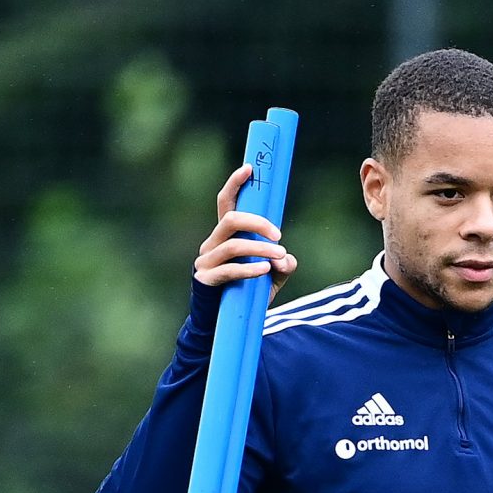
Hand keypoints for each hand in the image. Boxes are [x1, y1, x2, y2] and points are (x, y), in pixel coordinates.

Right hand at [194, 164, 295, 292]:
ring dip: (260, 248)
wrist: (227, 324)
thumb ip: (283, 264)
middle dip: (258, 223)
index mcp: (225, 236)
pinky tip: (265, 269)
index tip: (250, 168)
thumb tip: (286, 258)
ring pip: (234, 245)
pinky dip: (249, 268)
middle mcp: (212, 244)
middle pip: (231, 220)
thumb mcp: (272, 277)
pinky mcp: (206, 279)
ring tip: (279, 255)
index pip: (226, 203)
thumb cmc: (248, 295)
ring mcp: (206, 261)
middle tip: (279, 236)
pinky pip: (229, 269)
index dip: (235, 184)